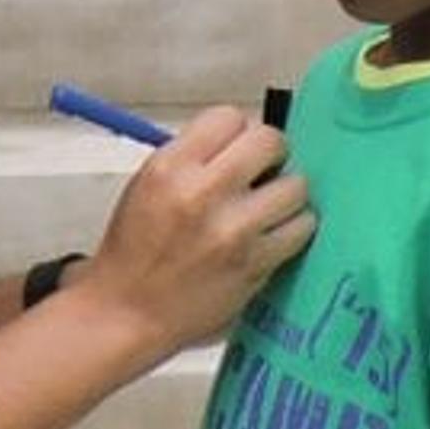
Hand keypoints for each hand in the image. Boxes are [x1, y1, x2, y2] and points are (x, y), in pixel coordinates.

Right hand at [78, 104, 314, 351]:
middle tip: (261, 173)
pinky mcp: (256, 263)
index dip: (237, 133)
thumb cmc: (134, 252)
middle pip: (271, 141)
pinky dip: (293, 229)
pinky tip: (272, 235)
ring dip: (286, 195)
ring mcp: (234, 230)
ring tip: (267, 209)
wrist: (127, 311)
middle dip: (270, 154)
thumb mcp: (146, 186)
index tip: (234, 150)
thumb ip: (193, 159)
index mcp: (169, 168)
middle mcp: (203, 193)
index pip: (229, 117)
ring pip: (296, 185)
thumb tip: (243, 145)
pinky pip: (302, 228)